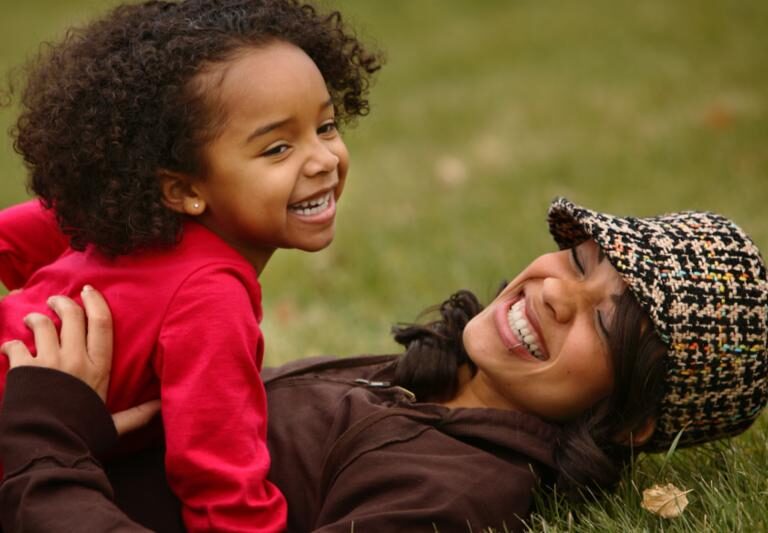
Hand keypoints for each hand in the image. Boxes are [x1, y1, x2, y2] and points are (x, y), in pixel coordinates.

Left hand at [0, 286, 159, 434]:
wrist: (50, 450)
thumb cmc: (83, 438)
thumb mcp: (114, 425)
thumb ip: (138, 414)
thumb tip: (161, 406)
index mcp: (100, 368)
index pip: (102, 324)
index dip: (95, 302)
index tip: (88, 291)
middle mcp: (76, 360)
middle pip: (72, 316)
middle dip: (62, 302)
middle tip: (54, 300)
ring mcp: (49, 363)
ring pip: (43, 324)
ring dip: (34, 319)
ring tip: (31, 320)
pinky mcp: (24, 371)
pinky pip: (15, 346)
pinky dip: (10, 345)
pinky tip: (9, 349)